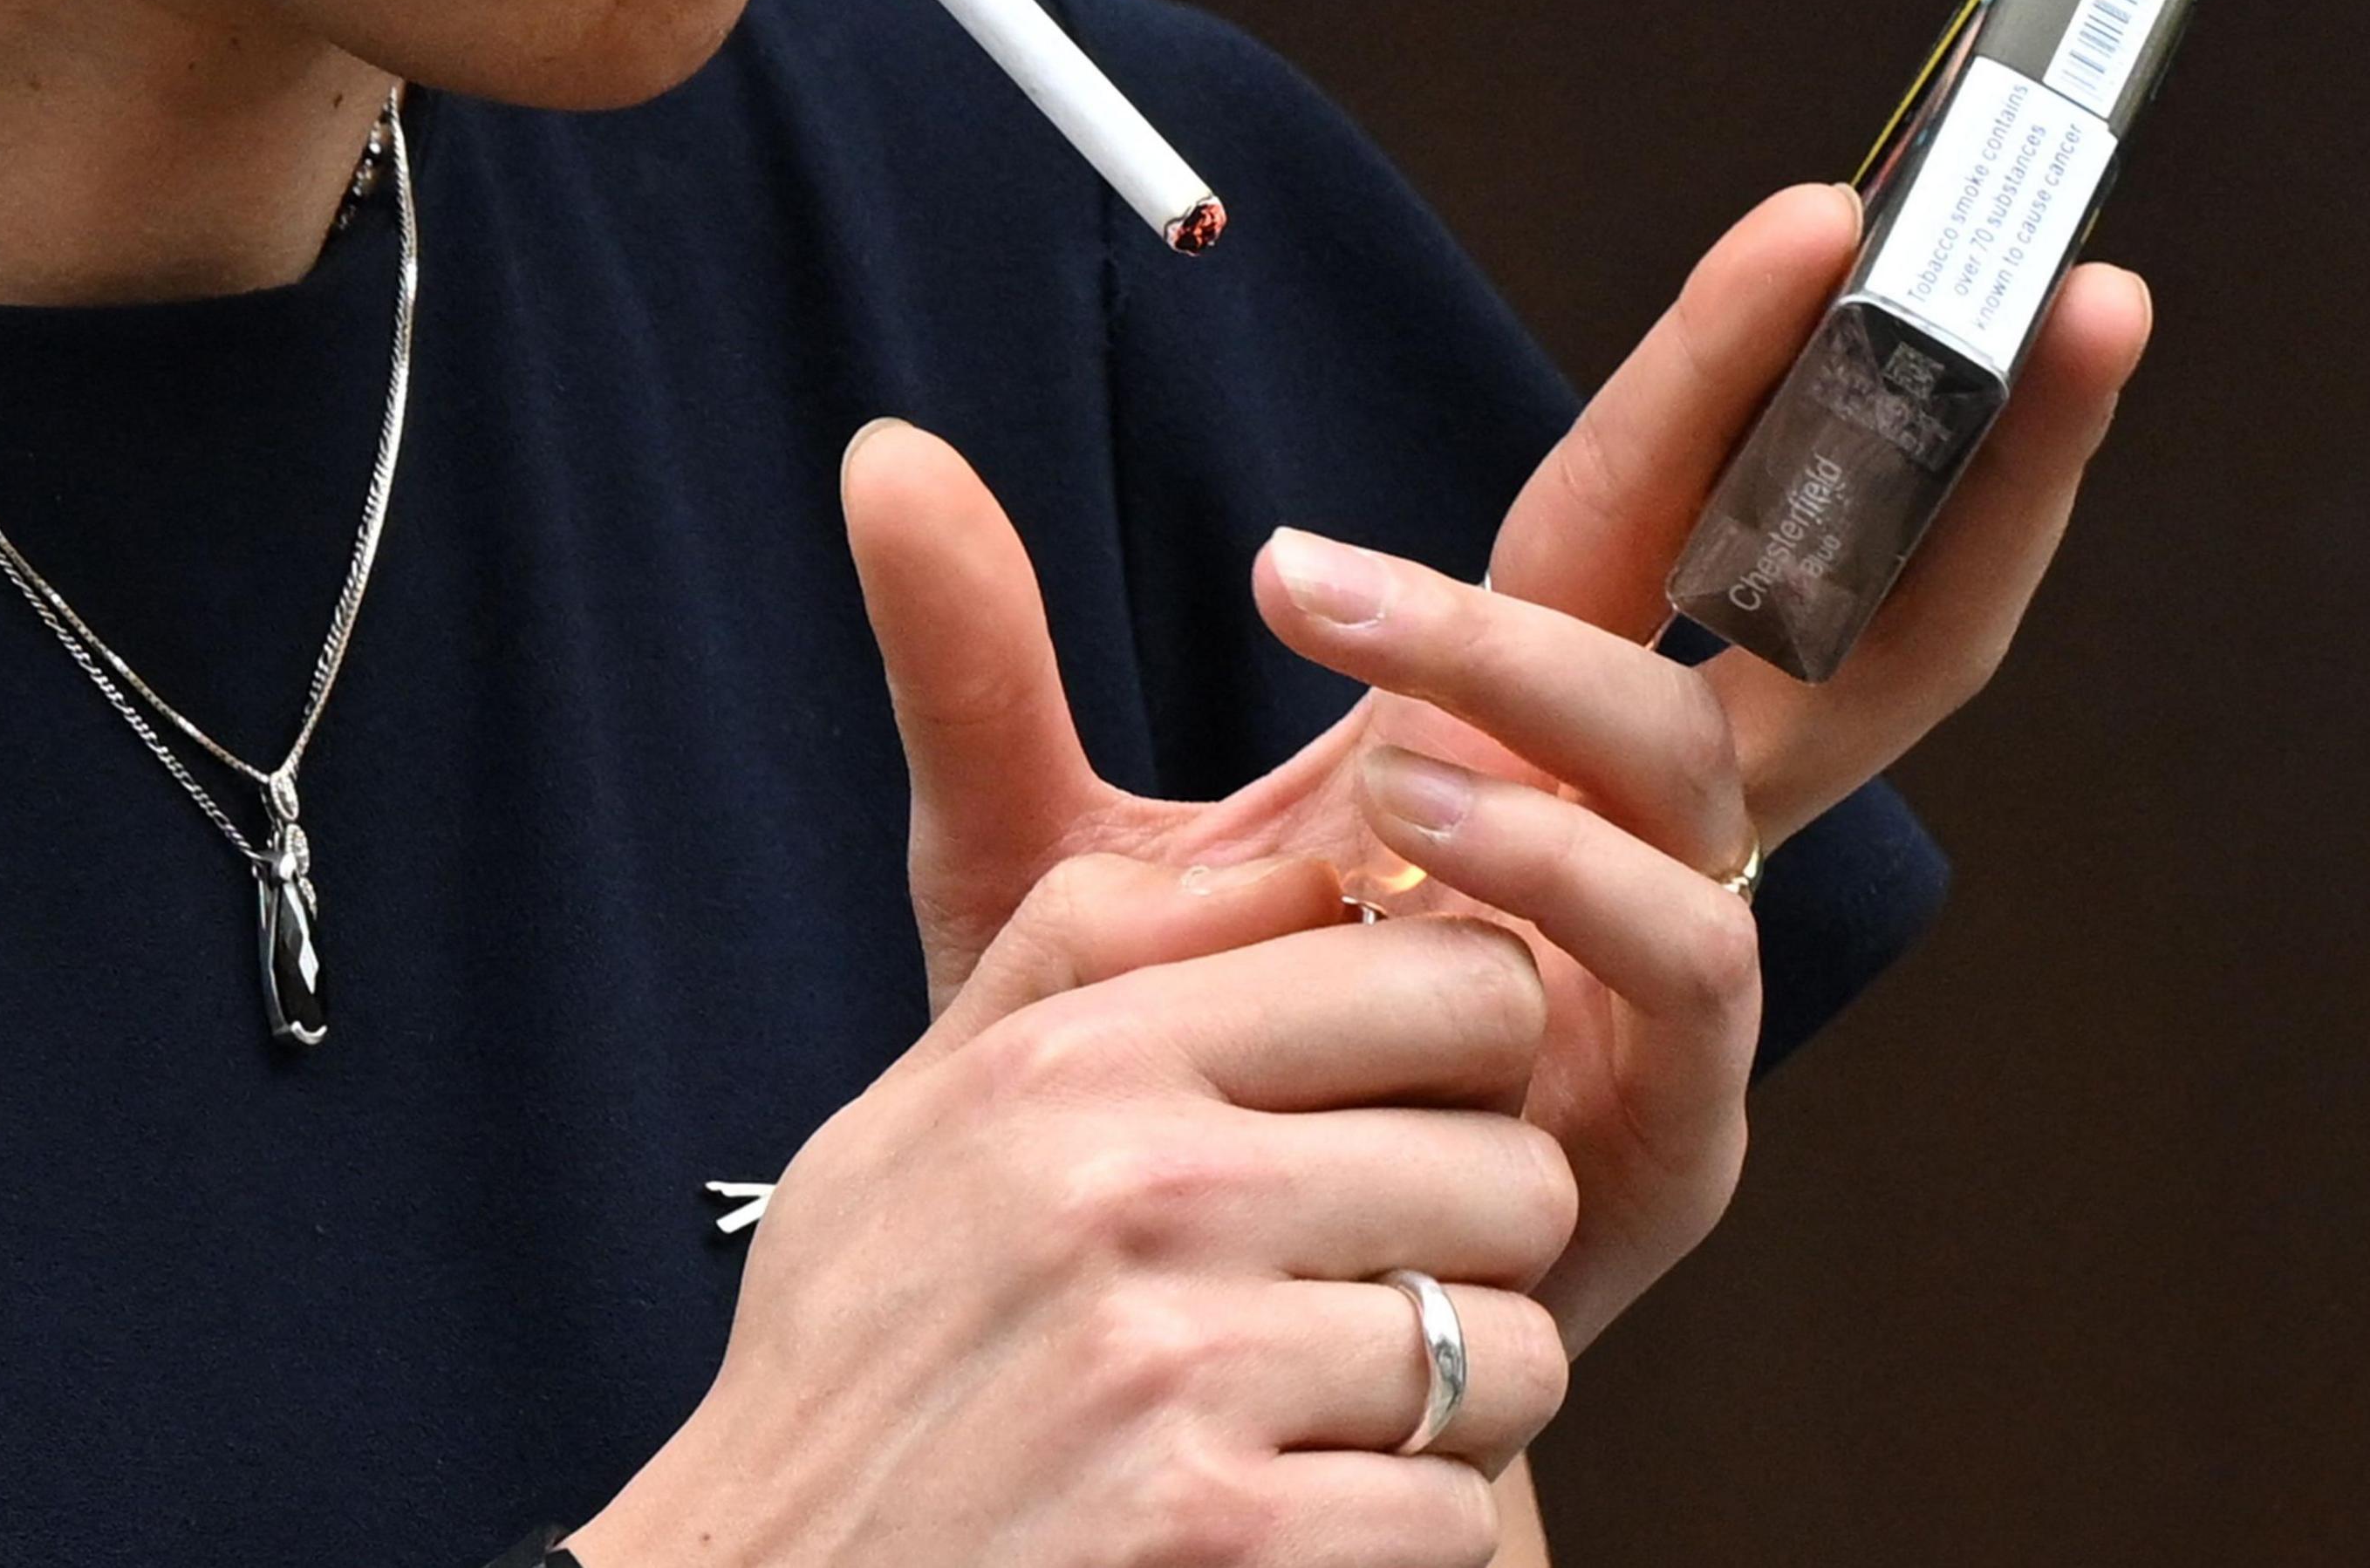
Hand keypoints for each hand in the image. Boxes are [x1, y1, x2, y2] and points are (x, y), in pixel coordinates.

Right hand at [567, 854, 1573, 1567]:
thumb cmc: (853, 1360)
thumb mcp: (913, 1114)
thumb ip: (1082, 959)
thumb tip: (1299, 867)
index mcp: (1077, 1060)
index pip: (1448, 982)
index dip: (1476, 1054)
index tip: (1421, 1111)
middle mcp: (1138, 1190)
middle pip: (1516, 1171)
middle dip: (1480, 1246)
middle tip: (1382, 1288)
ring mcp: (1180, 1369)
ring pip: (1512, 1352)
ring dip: (1453, 1405)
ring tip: (1335, 1413)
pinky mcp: (1218, 1536)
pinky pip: (1456, 1515)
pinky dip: (1402, 1532)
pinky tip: (1297, 1517)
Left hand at [838, 184, 2154, 1348]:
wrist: (1177, 1317)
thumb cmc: (1149, 1076)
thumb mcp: (1031, 855)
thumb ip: (972, 664)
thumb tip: (878, 452)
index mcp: (1518, 734)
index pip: (1647, 513)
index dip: (1735, 370)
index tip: (1810, 222)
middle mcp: (1631, 832)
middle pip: (1852, 626)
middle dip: (1944, 462)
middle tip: (1980, 294)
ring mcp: (1664, 976)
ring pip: (1705, 779)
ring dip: (1573, 697)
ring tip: (1393, 709)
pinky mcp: (1666, 1120)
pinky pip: (1678, 961)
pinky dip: (1567, 875)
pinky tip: (1424, 831)